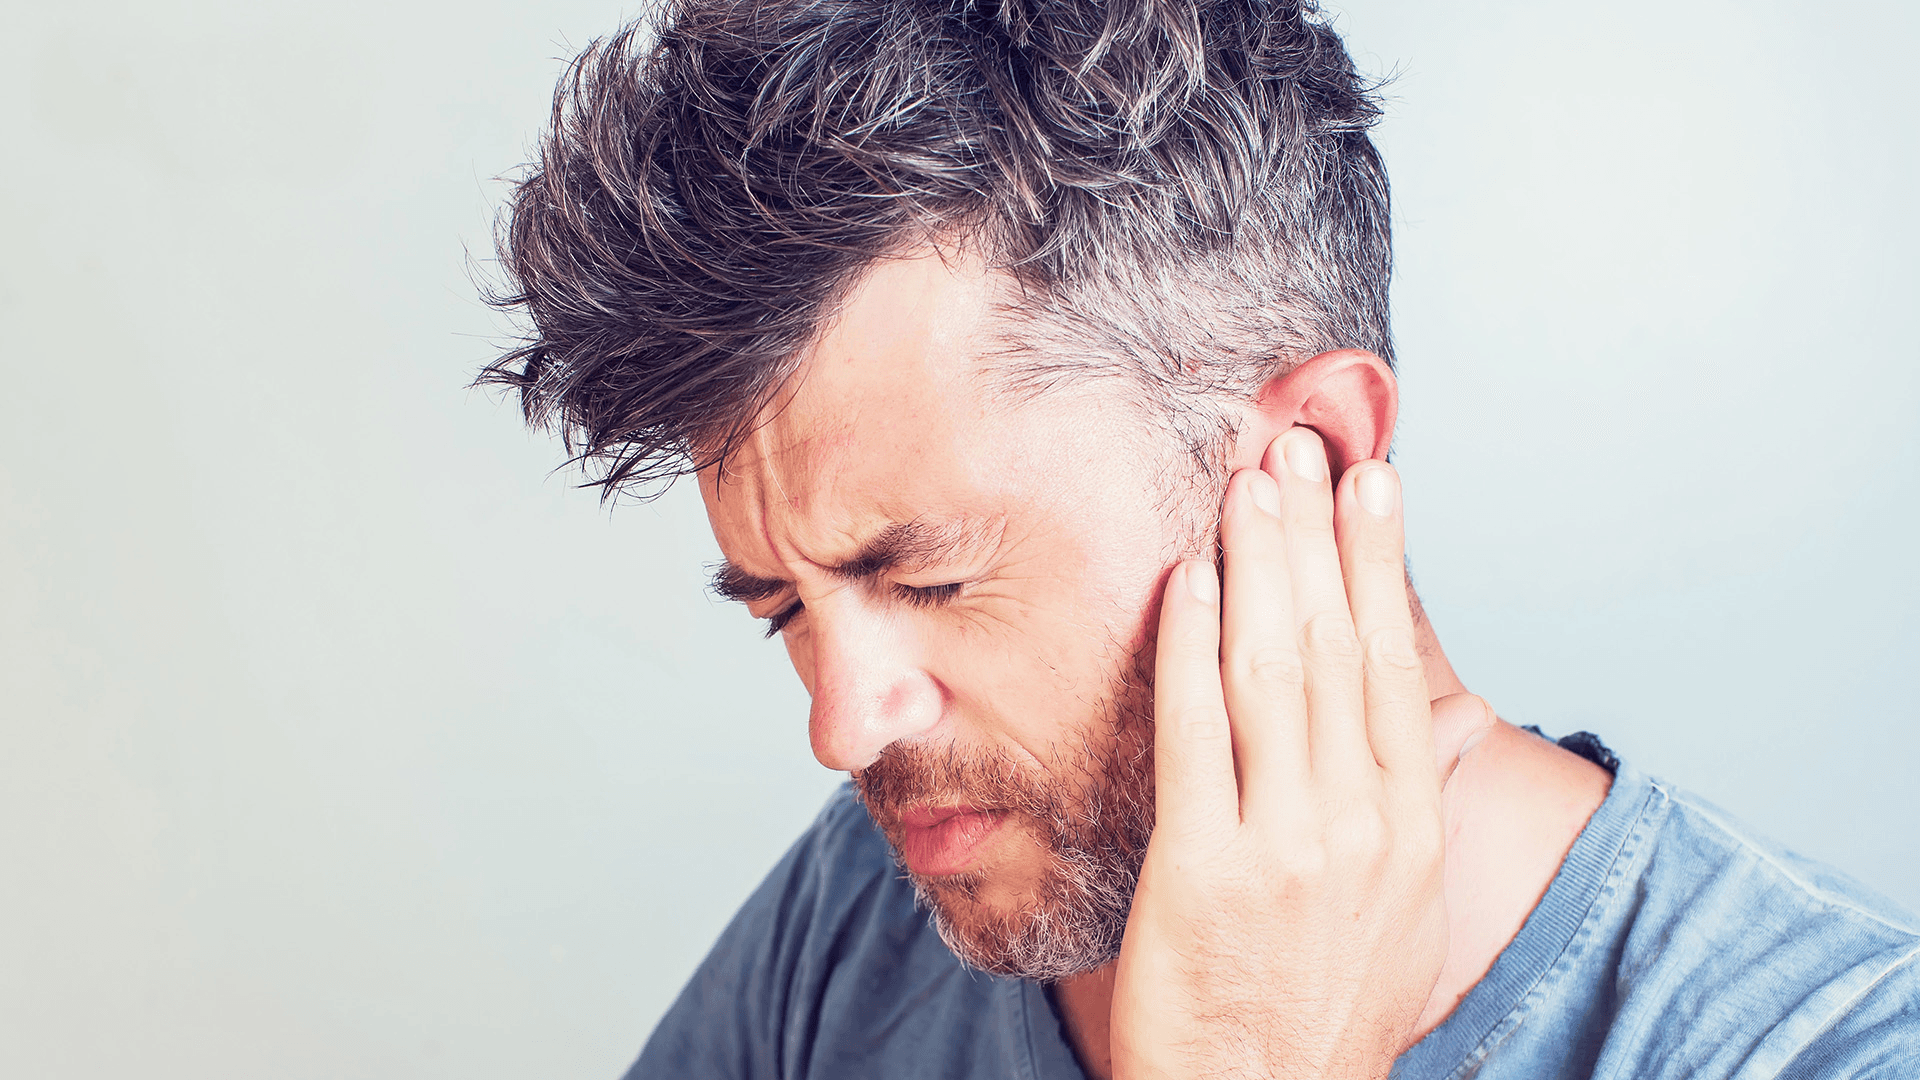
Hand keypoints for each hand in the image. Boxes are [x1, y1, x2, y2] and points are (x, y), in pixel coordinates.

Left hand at [1109, 428, 1482, 1079]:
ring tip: (1248, 482)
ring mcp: (1287, 845)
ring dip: (1259, 565)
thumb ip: (1406, 814)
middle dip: (1315, 534)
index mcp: (1409, 828)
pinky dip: (1189, 648)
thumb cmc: (1324, 1014)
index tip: (1373, 479)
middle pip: (1337, 646)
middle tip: (1297, 444)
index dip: (1381, 563)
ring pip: (1274, 671)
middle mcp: (1361, 825)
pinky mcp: (1206, 868)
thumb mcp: (1402, 915)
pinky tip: (1184, 579)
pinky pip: (1197, 733)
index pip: (1394, 664)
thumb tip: (1429, 728)